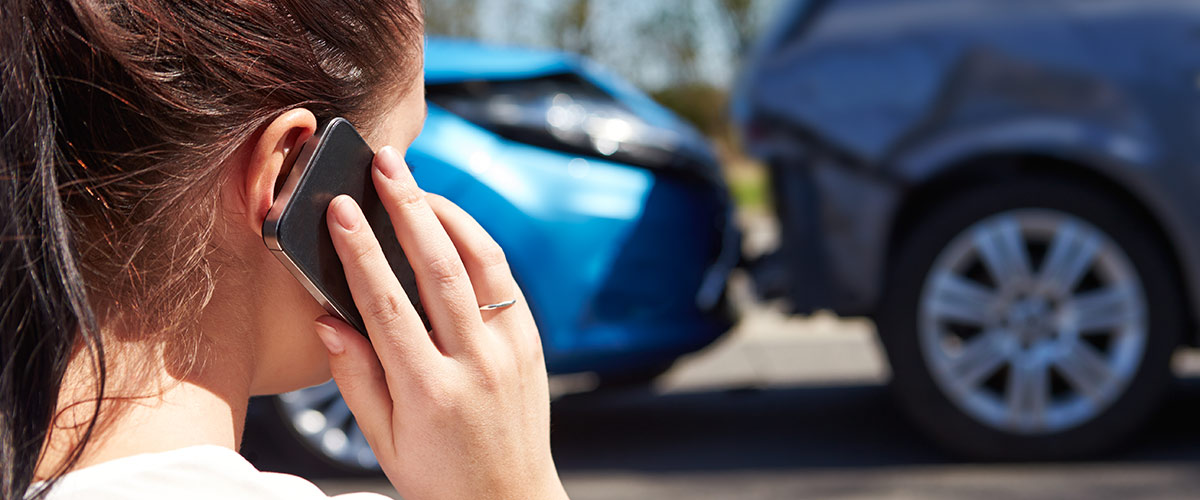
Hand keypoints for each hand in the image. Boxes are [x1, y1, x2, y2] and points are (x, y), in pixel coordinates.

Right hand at [311, 146, 567, 499]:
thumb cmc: (439, 476)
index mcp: (430, 392)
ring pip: (481, 263)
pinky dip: (477, 243)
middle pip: (439, 268)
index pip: (388, 306)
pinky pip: (503, 280)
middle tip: (385, 164)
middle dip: (407, 208)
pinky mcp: (532, 343)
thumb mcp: (385, 442)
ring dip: (446, 213)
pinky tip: (450, 222)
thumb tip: (328, 320)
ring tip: (415, 182)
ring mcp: (511, 350)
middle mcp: (476, 364)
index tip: (340, 210)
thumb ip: (356, 380)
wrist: (511, 499)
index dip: (361, 252)